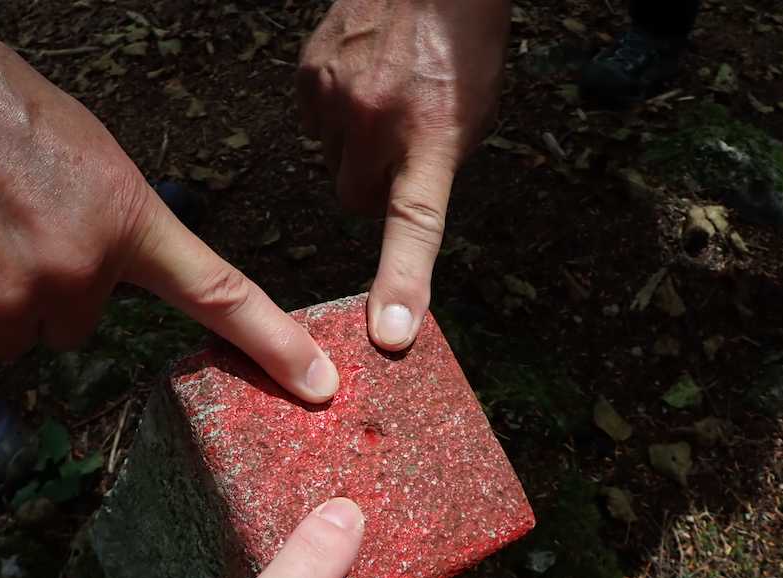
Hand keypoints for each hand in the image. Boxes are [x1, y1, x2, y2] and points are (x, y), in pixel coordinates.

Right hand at [0, 0, 338, 403]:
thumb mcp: (90, 159)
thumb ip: (112, 231)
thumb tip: (97, 290)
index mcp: (126, 225)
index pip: (217, 294)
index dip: (273, 347)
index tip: (319, 389)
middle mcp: (77, 276)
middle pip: (74, 326)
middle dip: (44, 288)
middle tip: (4, 223)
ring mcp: (5, 304)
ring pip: (11, 340)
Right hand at [297, 0, 510, 350]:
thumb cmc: (463, 40)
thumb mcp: (474, 114)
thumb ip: (438, 168)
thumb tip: (399, 209)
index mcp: (432, 138)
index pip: (415, 226)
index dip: (402, 282)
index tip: (390, 332)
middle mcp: (377, 123)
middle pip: (354, 200)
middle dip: (372, 189)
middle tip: (397, 154)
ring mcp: (334, 99)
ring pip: (332, 160)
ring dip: (353, 148)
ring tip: (384, 101)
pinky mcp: (308, 77)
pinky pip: (314, 121)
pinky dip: (334, 113)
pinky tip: (361, 81)